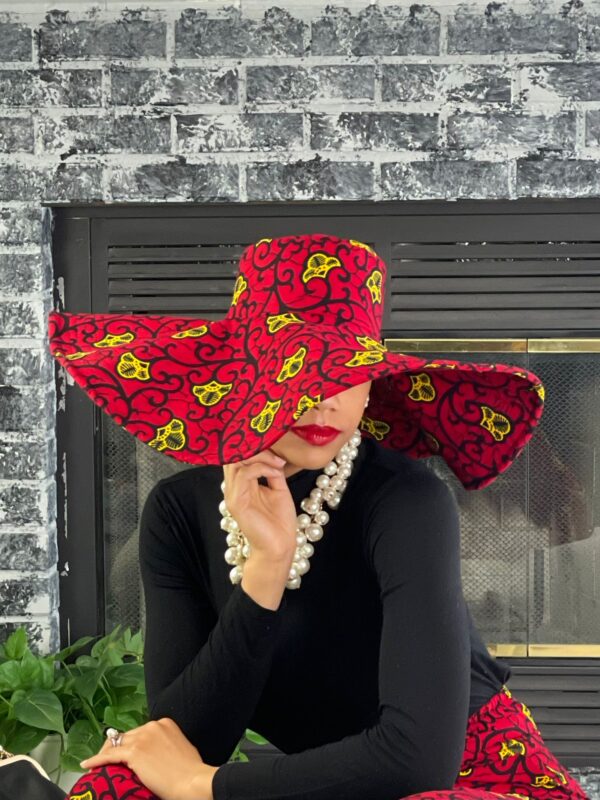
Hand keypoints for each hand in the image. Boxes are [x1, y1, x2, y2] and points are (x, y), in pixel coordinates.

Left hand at [79, 719, 218, 799]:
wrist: (193, 781)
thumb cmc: (191, 771)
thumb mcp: (180, 749)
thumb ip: (167, 745)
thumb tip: (158, 756)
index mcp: (164, 724)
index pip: (140, 732)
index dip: (129, 744)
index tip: (125, 754)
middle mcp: (152, 726)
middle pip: (127, 736)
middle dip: (117, 748)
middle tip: (109, 761)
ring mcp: (143, 738)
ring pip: (116, 744)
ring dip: (105, 754)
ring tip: (96, 763)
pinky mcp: (134, 752)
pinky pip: (110, 755)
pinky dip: (97, 760)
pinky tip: (88, 765)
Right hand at [222, 449, 297, 559]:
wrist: (280, 546)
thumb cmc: (279, 522)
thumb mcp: (279, 489)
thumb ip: (272, 471)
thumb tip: (274, 455)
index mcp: (242, 484)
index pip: (238, 456)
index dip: (252, 446)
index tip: (273, 445)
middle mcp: (233, 488)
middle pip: (233, 455)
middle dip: (256, 449)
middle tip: (276, 453)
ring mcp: (233, 495)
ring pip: (236, 462)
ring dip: (260, 457)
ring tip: (277, 463)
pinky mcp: (236, 503)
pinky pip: (243, 475)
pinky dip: (260, 468)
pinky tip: (274, 472)